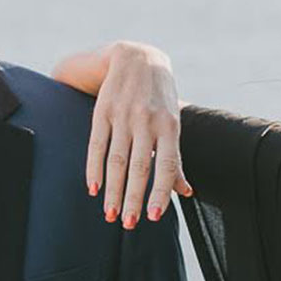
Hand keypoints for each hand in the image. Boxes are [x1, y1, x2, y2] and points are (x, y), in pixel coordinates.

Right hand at [70, 41, 189, 227]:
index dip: (160, 192)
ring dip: (113, 190)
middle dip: (133, 197)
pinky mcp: (103, 110)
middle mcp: (147, 121)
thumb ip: (176, 158)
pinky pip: (96, 144)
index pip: (166, 165)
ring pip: (117, 160)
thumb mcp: (174, 122)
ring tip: (110, 214)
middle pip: (139, 166)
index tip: (154, 217)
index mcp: (170, 125)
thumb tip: (186, 192)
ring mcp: (123, 115)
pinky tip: (94, 188)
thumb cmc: (160, 98)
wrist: (137, 56)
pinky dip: (94, 168)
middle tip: (128, 224)